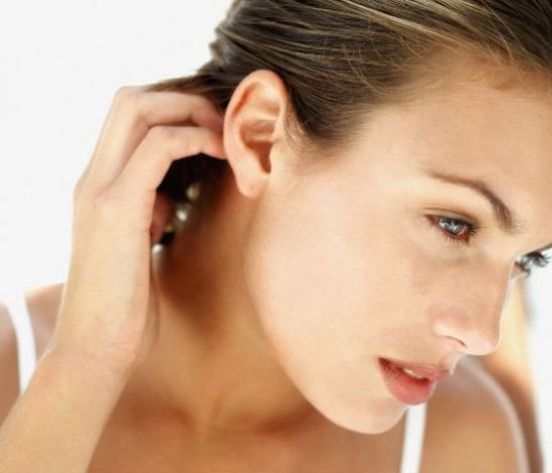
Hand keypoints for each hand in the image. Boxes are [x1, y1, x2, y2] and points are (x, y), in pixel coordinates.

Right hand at [47, 84, 225, 374]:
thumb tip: (169, 195)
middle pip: (130, 99)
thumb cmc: (124, 307)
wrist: (95, 351)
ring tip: (227, 135)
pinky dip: (194, 139)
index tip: (212, 125)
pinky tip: (222, 155)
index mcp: (97, 186)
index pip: (127, 116)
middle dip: (182, 97)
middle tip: (223, 121)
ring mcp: (100, 189)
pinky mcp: (117, 208)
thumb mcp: (137, 245)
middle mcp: (92, 178)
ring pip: (138, 108)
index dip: (171, 108)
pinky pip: (158, 147)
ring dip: (191, 111)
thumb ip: (147, 212)